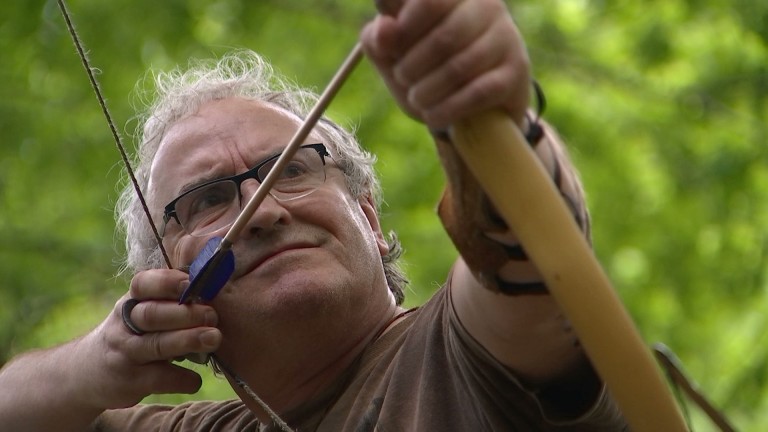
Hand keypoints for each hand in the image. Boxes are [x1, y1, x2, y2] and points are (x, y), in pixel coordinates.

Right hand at [77, 269, 221, 409]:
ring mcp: (125, 353)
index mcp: (131, 301)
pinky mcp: (130, 381)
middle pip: (152, 314)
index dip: (167, 282)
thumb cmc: (132, 334)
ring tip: (215, 338)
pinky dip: (183, 379)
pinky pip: (160, 379)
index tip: (192, 283)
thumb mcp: (141, 312)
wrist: (87, 372)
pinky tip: (195, 379)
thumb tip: (218, 295)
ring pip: (156, 345)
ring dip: (188, 340)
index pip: (143, 284)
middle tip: (213, 315)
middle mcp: (124, 324)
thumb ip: (171, 303)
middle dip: (186, 313)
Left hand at [361, 0, 530, 128]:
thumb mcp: (395, 53)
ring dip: (427, 91)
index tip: (391, 49)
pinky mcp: (516, 72)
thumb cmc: (428, 68)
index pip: (429, 1)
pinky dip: (448, 109)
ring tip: (417, 99)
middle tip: (402, 77)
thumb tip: (384, 30)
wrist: (471, 107)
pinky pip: (478, 92)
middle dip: (413, 65)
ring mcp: (506, 38)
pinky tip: (433, 115)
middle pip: (444, 38)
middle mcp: (487, 7)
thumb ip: (380, 37)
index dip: (404, 28)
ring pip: (460, 68)